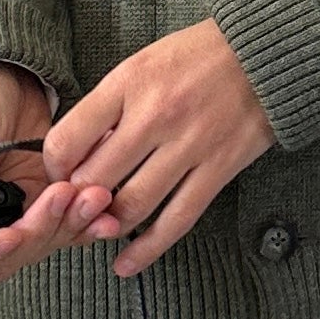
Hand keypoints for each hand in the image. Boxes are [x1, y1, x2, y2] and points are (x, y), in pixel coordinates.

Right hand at [0, 62, 120, 291]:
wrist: (0, 79)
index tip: (7, 238)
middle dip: (31, 237)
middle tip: (58, 199)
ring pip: (30, 249)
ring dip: (63, 226)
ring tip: (89, 194)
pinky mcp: (31, 211)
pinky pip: (56, 232)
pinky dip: (81, 224)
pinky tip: (101, 211)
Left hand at [41, 18, 275, 278]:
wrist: (265, 55)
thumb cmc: (197, 57)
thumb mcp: (141, 64)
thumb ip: (108, 107)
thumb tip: (77, 154)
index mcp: (129, 84)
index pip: (67, 140)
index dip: (54, 167)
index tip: (60, 174)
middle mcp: (155, 116)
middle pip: (95, 180)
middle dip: (79, 200)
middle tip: (79, 205)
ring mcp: (188, 145)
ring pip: (132, 206)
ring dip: (109, 224)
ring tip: (102, 227)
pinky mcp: (217, 168)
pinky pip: (176, 220)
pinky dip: (147, 248)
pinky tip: (127, 263)